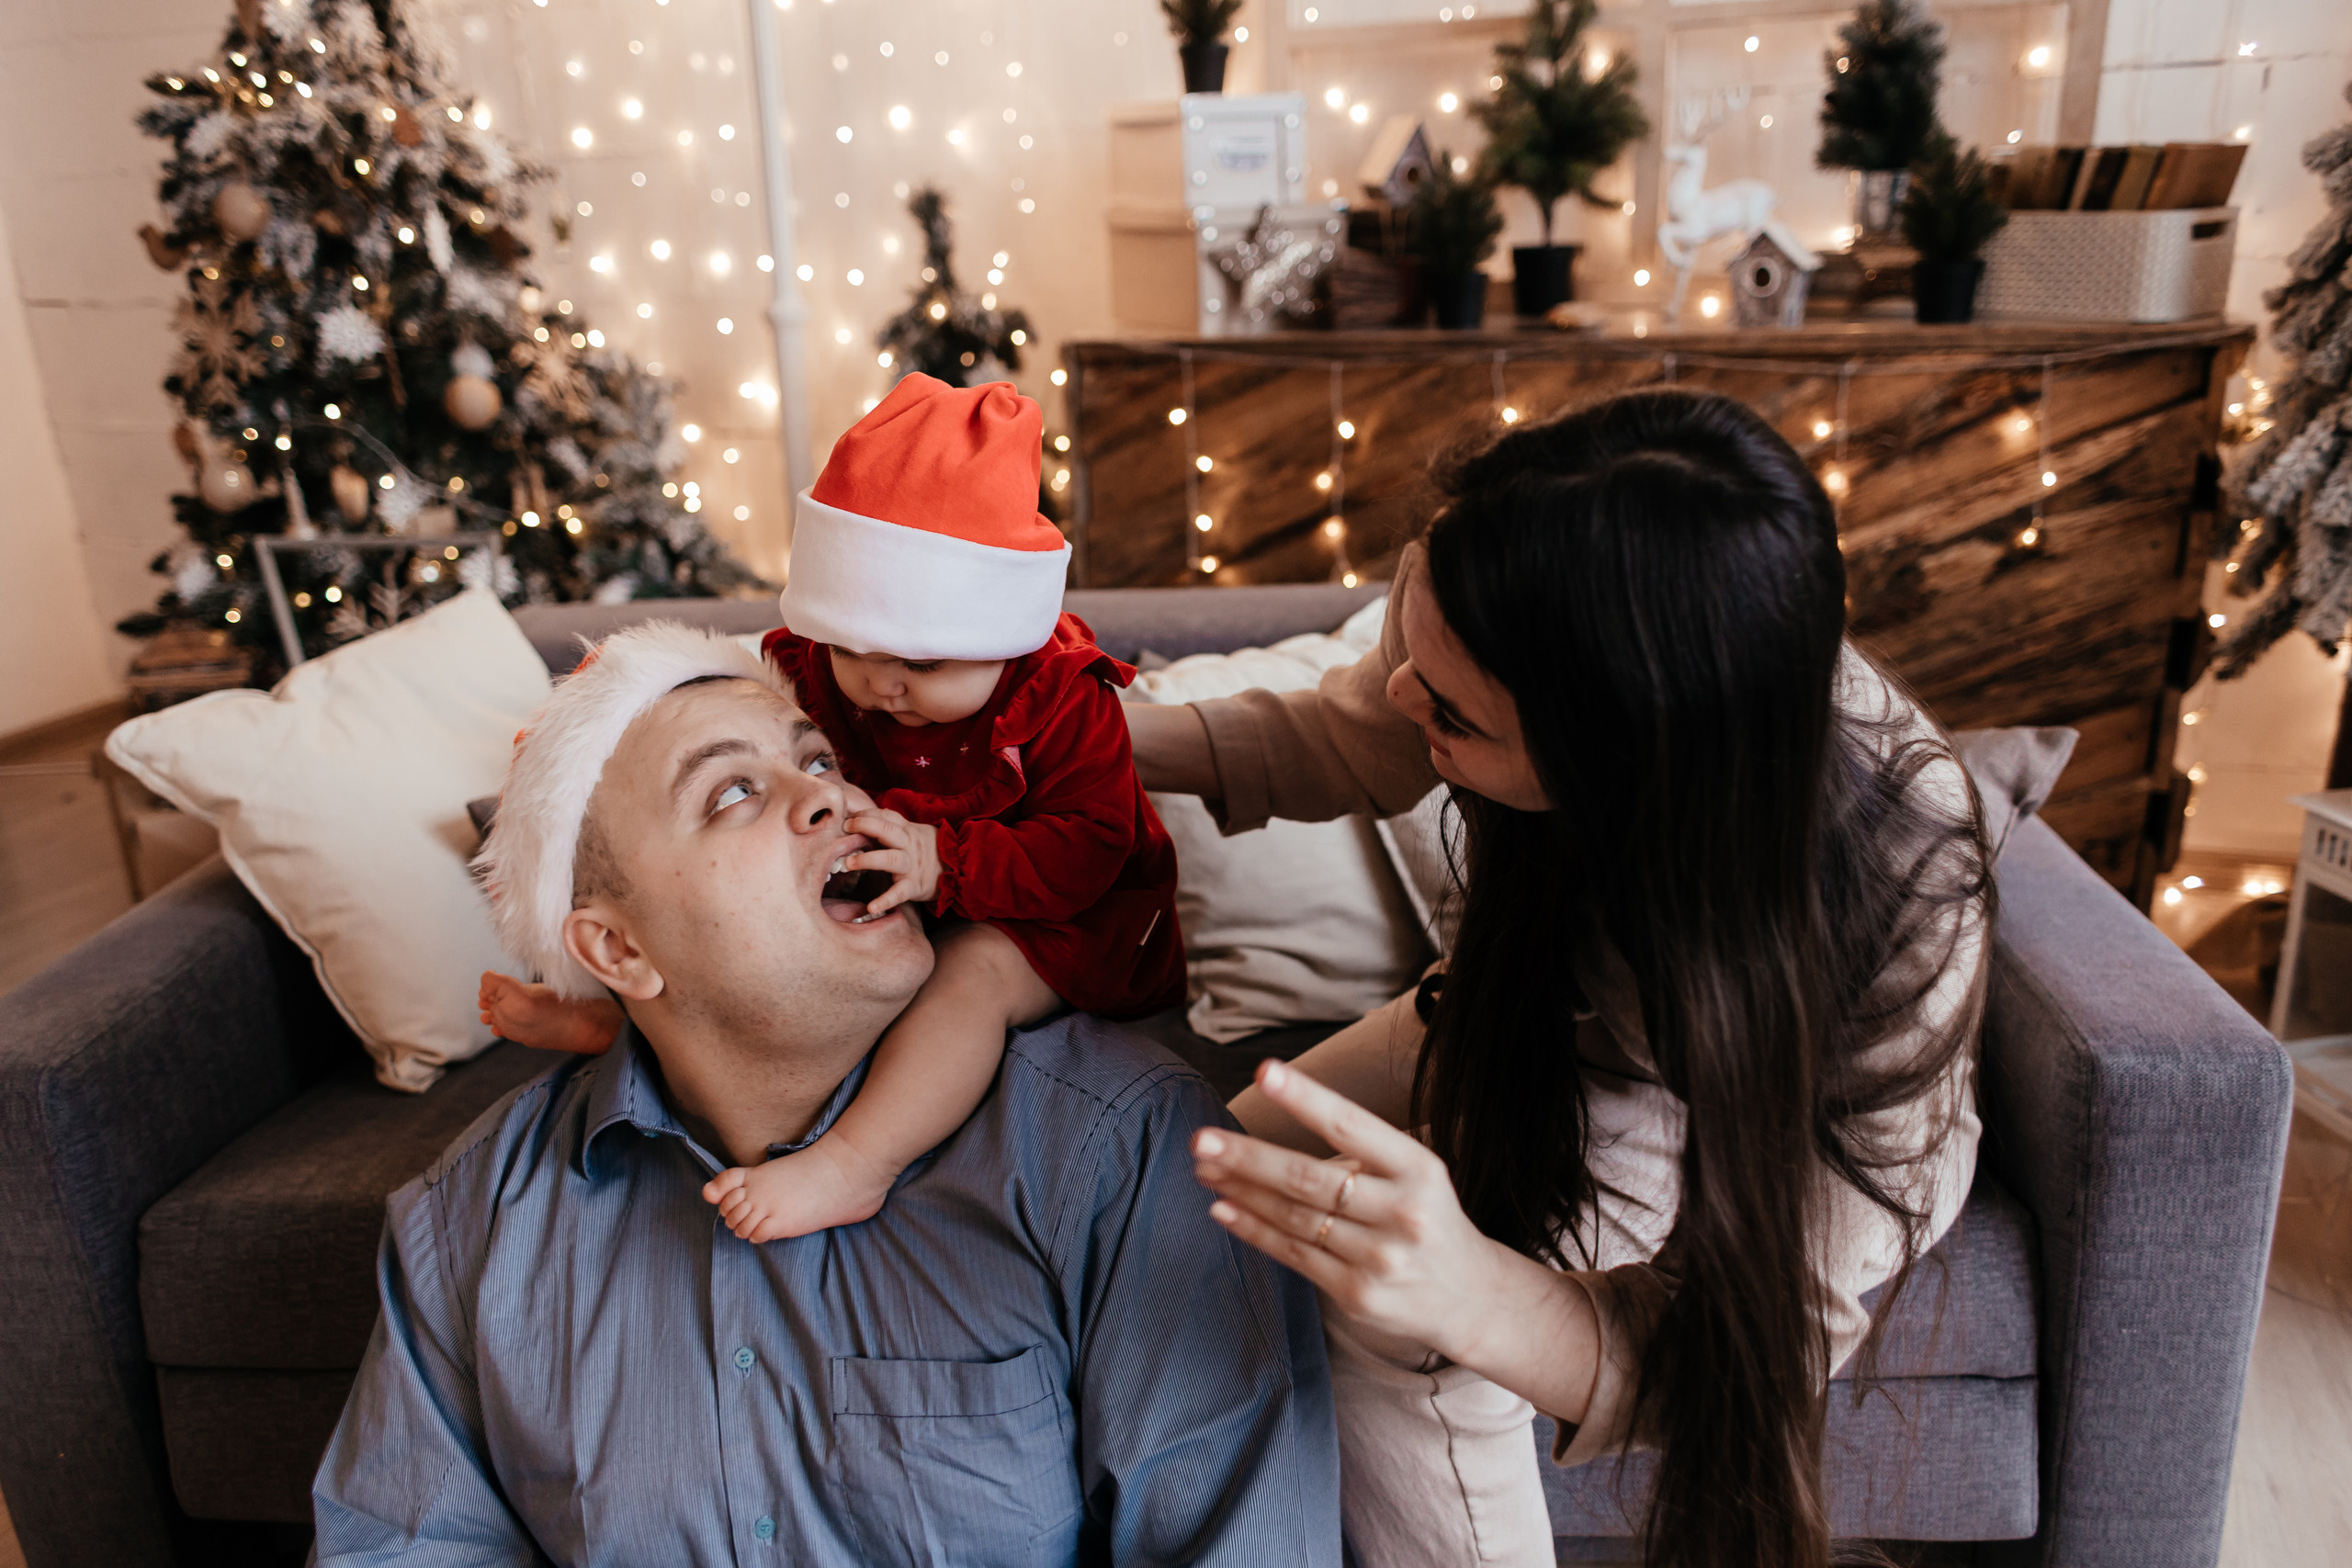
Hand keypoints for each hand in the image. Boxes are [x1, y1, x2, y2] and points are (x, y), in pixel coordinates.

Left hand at [843, 807, 940, 916]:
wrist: (960, 871)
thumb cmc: (930, 852)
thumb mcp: (916, 833)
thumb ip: (895, 828)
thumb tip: (866, 819)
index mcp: (908, 831)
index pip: (887, 816)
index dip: (867, 814)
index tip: (849, 817)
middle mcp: (909, 845)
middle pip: (887, 830)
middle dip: (865, 826)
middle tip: (845, 829)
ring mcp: (912, 866)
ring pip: (890, 858)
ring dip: (868, 859)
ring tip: (848, 863)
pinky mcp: (914, 886)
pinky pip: (899, 893)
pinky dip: (885, 900)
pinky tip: (871, 906)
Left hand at [1191, 1059, 1512, 1364]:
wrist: (1470, 1295)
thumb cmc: (1428, 1216)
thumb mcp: (1416, 1172)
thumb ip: (1361, 1153)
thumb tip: (1278, 1130)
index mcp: (1418, 1169)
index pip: (1351, 1126)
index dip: (1305, 1098)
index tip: (1264, 1071)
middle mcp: (1402, 1212)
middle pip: (1308, 1178)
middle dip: (1248, 1157)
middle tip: (1201, 1139)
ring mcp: (1380, 1258)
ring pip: (1294, 1217)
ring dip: (1241, 1191)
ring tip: (1205, 1168)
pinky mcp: (1358, 1294)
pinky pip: (1294, 1255)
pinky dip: (1254, 1230)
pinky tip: (1224, 1209)